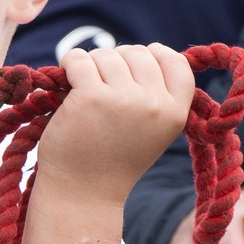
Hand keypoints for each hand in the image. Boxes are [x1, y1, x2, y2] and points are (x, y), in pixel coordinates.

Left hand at [35, 45, 195, 200]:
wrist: (83, 191)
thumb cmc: (111, 160)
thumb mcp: (151, 131)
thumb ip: (156, 97)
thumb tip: (148, 51)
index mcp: (176, 112)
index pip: (177, 62)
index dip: (155, 54)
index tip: (133, 61)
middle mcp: (155, 104)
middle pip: (137, 53)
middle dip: (115, 61)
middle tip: (99, 83)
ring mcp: (125, 99)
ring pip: (107, 55)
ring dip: (90, 64)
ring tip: (82, 88)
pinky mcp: (92, 98)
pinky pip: (80, 60)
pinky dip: (70, 62)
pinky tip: (65, 77)